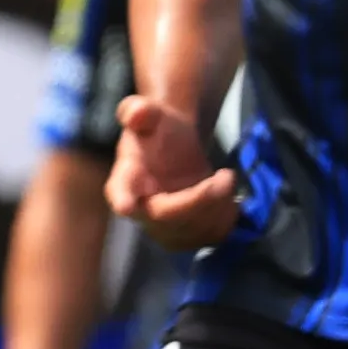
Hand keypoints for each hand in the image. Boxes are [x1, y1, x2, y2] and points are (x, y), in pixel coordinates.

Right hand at [105, 88, 239, 252]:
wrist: (177, 148)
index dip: (123, 198)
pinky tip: (225, 197)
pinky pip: (210, 236)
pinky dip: (224, 215)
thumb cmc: (160, 130)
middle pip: (169, 215)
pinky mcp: (185, 237)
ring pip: (193, 230)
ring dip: (218, 204)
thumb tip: (135, 113)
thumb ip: (141, 111)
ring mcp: (162, 228)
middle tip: (227, 175)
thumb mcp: (152, 114)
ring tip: (225, 179)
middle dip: (202, 197)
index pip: (120, 191)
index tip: (127, 205)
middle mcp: (139, 209)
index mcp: (125, 178)